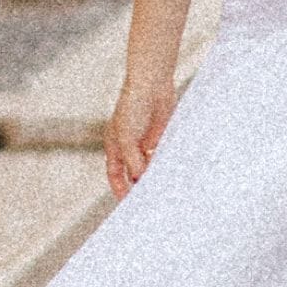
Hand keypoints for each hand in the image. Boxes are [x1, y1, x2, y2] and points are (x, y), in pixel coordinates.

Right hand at [104, 68, 177, 199]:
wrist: (151, 84)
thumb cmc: (132, 106)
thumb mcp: (127, 137)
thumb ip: (132, 159)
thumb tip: (139, 178)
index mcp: (114, 145)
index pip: (114, 172)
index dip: (119, 187)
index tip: (127, 202)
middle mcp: (129, 145)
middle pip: (132, 171)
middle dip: (138, 184)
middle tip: (148, 200)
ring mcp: (144, 141)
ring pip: (149, 164)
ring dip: (153, 175)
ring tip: (162, 190)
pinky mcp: (160, 135)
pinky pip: (162, 154)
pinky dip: (165, 164)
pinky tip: (172, 173)